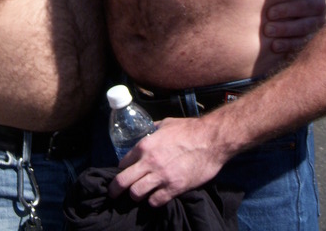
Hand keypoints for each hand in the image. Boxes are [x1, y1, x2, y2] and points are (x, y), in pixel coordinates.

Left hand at [108, 116, 224, 205]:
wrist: (210, 139)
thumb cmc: (189, 129)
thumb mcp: (165, 124)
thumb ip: (153, 130)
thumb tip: (148, 132)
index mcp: (145, 146)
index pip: (123, 163)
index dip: (121, 169)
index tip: (122, 173)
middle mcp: (149, 162)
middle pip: (123, 182)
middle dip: (116, 189)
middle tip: (114, 193)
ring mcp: (162, 177)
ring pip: (137, 194)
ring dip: (135, 195)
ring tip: (137, 195)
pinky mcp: (175, 188)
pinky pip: (156, 201)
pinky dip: (153, 201)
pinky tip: (155, 197)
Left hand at [264, 0, 325, 53]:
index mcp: (319, 2)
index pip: (305, 7)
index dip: (289, 10)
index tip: (269, 12)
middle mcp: (319, 19)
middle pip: (304, 26)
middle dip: (285, 28)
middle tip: (267, 29)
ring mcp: (314, 31)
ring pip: (302, 39)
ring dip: (286, 41)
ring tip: (270, 42)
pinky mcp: (307, 41)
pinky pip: (299, 47)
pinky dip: (288, 49)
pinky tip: (275, 49)